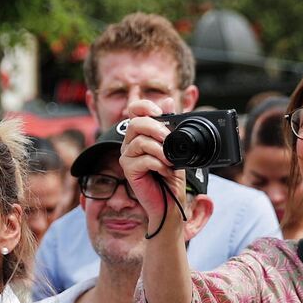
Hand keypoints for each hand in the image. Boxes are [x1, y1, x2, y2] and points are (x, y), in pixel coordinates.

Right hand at [116, 99, 181, 228]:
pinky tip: (166, 171)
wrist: (170, 201)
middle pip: (135, 124)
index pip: (134, 110)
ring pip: (140, 141)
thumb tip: (167, 100)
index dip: (144, 106)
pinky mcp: (128, 170)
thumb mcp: (175, 146)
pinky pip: (143, 159)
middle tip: (169, 139)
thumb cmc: (171, 174)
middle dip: (156, 128)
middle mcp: (130, 143)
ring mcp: (127, 156)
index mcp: (140, 133)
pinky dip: (159, 164)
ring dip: (160, 150)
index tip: (159, 112)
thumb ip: (169, 124)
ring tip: (170, 160)